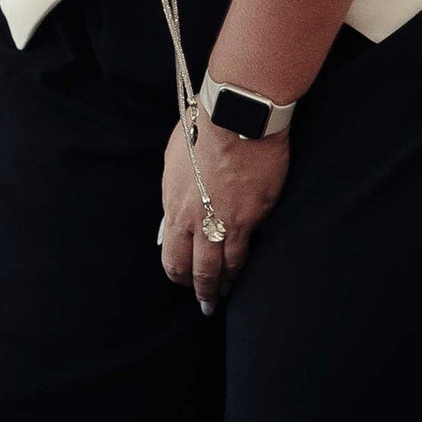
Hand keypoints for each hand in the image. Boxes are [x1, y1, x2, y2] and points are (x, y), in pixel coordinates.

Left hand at [161, 117, 289, 310]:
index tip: (180, 278)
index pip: (171, 252)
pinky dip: (240, 269)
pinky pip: (243, 253)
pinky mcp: (250, 219)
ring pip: (220, 267)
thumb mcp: (175, 162)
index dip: (176, 271)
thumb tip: (175, 216)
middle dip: (198, 289)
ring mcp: (224, 222)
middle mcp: (195, 219)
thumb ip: (176, 194)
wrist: (234, 117)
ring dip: (220, 286)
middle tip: (204, 303)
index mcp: (173, 205)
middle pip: (194, 267)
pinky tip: (240, 276)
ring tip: (222, 297)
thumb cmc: (202, 129)